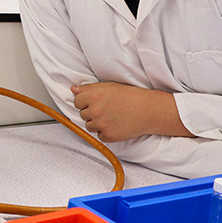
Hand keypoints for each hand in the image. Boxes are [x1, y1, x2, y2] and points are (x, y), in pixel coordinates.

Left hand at [71, 82, 191, 141]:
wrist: (147, 110)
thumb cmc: (129, 96)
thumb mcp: (108, 86)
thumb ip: (88, 88)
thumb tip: (73, 89)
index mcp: (93, 95)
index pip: (77, 102)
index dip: (85, 102)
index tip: (95, 102)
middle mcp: (95, 110)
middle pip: (82, 114)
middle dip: (91, 112)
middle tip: (106, 109)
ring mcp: (101, 124)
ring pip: (89, 126)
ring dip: (97, 123)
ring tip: (111, 116)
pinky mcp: (108, 136)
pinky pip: (99, 136)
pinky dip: (105, 132)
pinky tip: (115, 124)